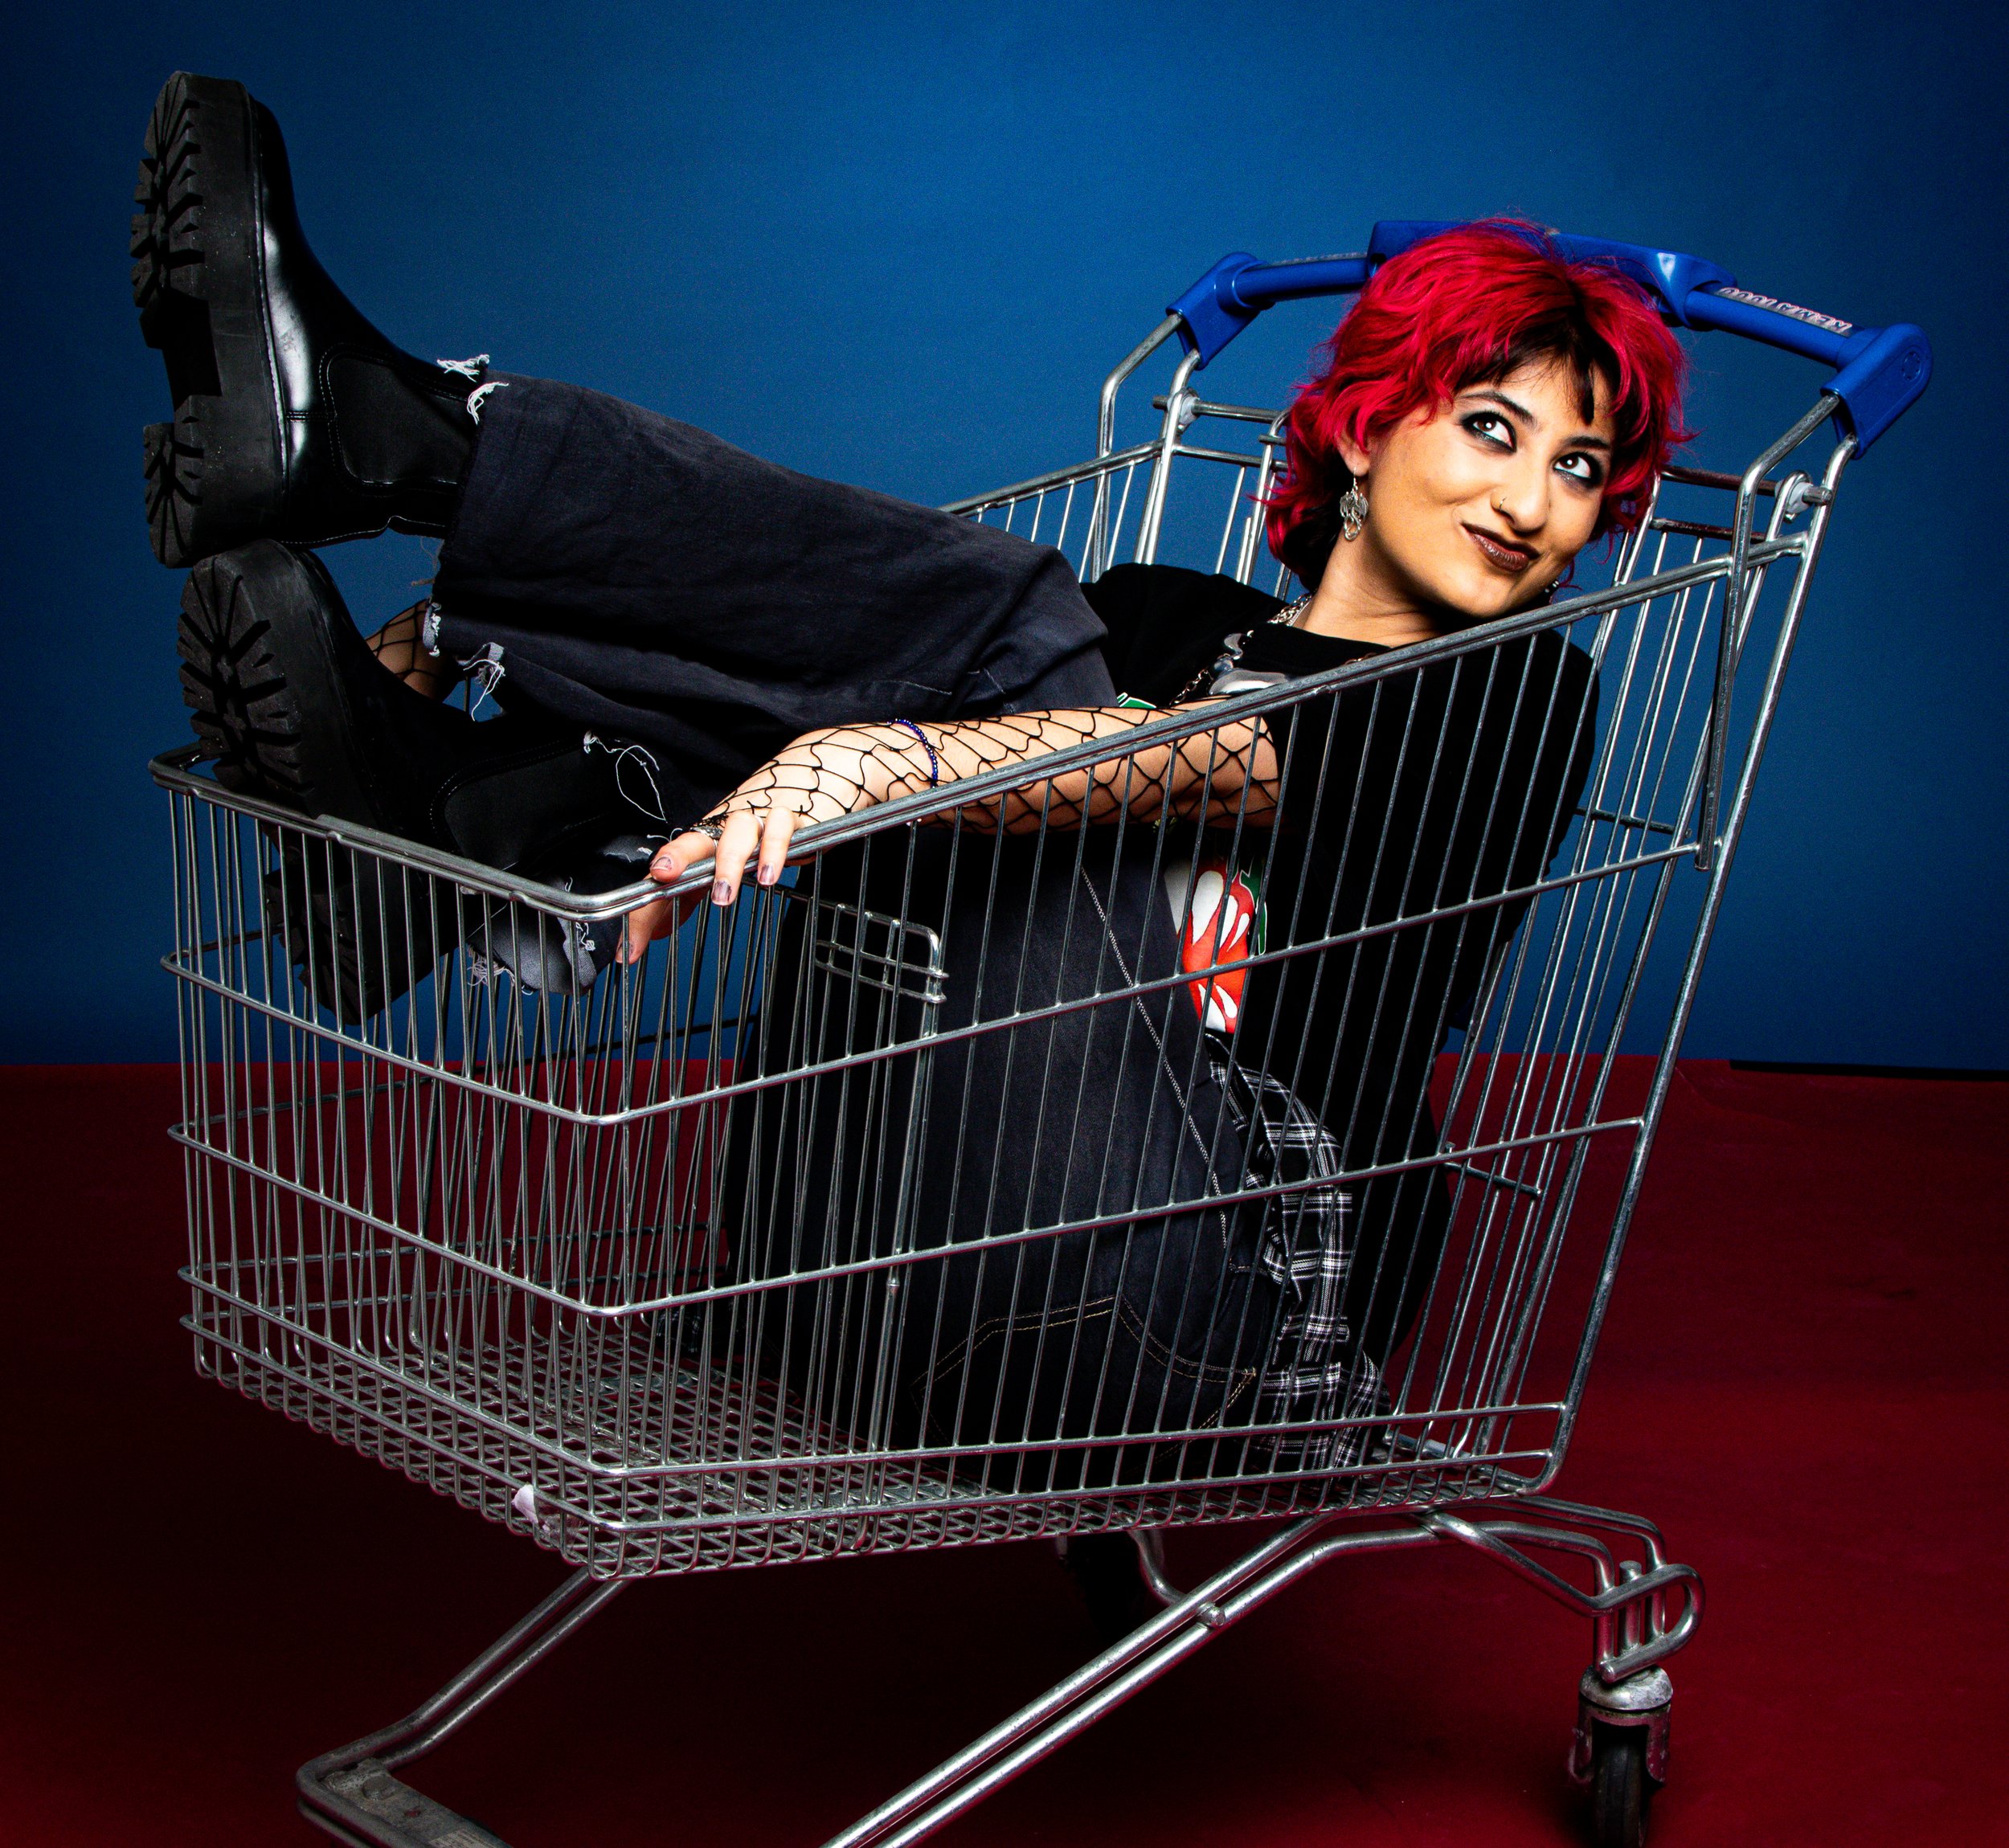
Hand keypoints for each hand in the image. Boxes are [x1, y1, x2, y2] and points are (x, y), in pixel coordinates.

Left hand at [618, 722, 929, 962]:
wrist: (812, 777)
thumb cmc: (760, 831)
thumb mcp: (719, 868)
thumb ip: (685, 902)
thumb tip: (646, 937)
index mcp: (704, 840)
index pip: (670, 870)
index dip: (649, 903)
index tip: (633, 937)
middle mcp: (725, 826)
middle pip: (694, 840)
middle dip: (676, 858)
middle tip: (662, 878)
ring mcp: (757, 819)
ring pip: (737, 834)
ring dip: (728, 864)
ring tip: (724, 896)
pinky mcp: (791, 817)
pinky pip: (780, 829)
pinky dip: (773, 851)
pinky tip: (770, 875)